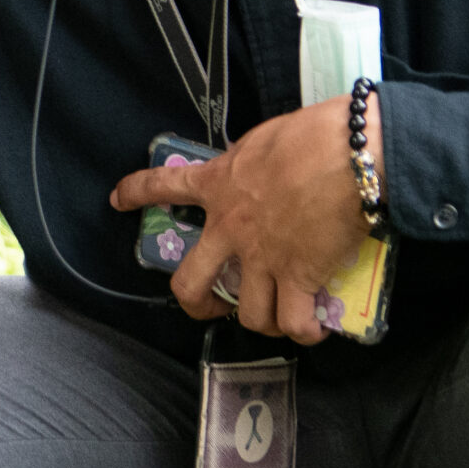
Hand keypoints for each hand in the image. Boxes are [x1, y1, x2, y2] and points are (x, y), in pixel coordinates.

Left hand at [107, 92, 379, 343]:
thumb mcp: (263, 141)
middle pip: (190, 283)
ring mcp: (262, 259)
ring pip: (247, 313)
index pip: (164, 186)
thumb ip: (248, 163)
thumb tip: (255, 171)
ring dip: (261, 321)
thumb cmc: (313, 136)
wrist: (351, 156)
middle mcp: (231, 229)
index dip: (136, 192)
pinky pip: (293, 321)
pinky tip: (311, 330)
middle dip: (196, 303)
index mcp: (218, 185)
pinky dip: (303, 331)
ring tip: (276, 318)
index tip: (117, 199)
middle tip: (211, 306)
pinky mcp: (299, 277)